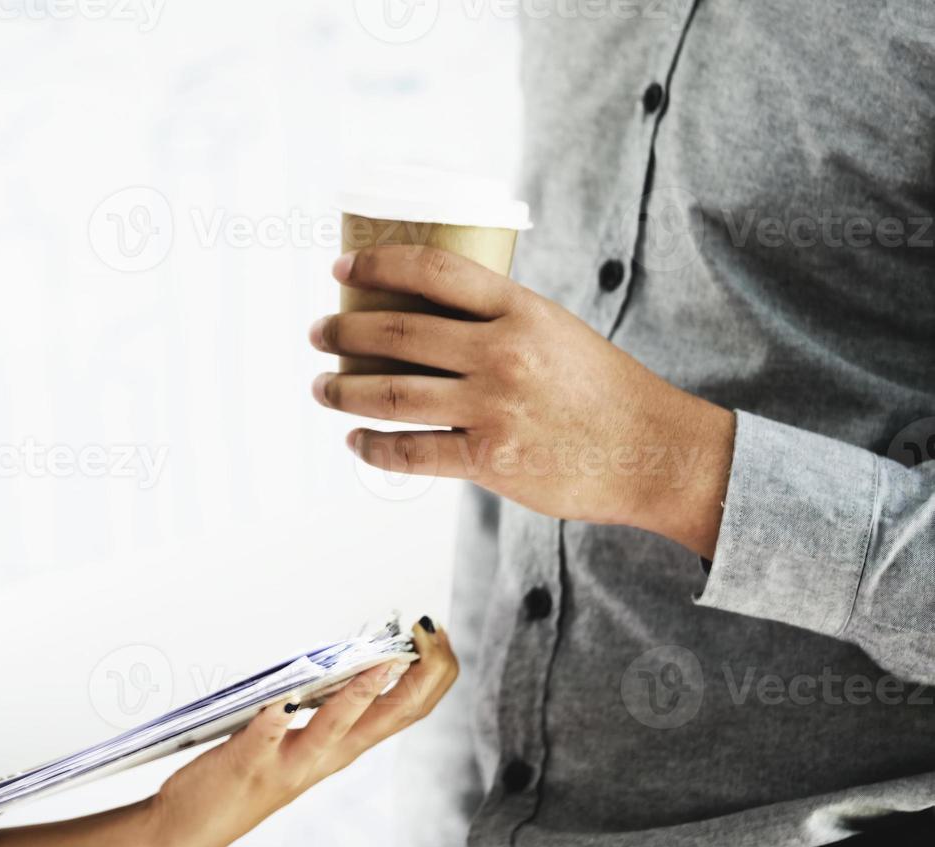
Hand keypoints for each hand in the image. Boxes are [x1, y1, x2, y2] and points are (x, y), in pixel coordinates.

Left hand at [142, 618, 457, 846]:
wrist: (193, 827)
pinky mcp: (249, 764)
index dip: (431, 674)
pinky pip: (266, 739)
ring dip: (360, 694)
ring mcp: (290, 764)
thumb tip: (350, 660)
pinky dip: (276, 718)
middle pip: (390, 718)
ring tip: (381, 661)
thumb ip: (325, 709)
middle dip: (419, 675)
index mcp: (342, 747)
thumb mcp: (299, 743)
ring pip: (337, 729)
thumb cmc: (246, 776)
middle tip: (430, 636)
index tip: (437, 636)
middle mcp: (326, 758)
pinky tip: (282, 699)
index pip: (405, 710)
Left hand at [310, 245, 734, 556]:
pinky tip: (357, 442)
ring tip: (322, 387)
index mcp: (520, 309)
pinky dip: (374, 447)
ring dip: (343, 390)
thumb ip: (498, 323)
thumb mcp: (556, 330)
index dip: (377, 263)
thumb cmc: (602, 389)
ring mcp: (493, 408)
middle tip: (318, 333)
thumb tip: (428, 321)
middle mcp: (502, 353)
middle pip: (397, 334)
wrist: (652, 450)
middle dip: (343, 332)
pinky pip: (411, 453)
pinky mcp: (490, 459)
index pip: (433, 271)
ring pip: (392, 395)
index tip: (341, 267)